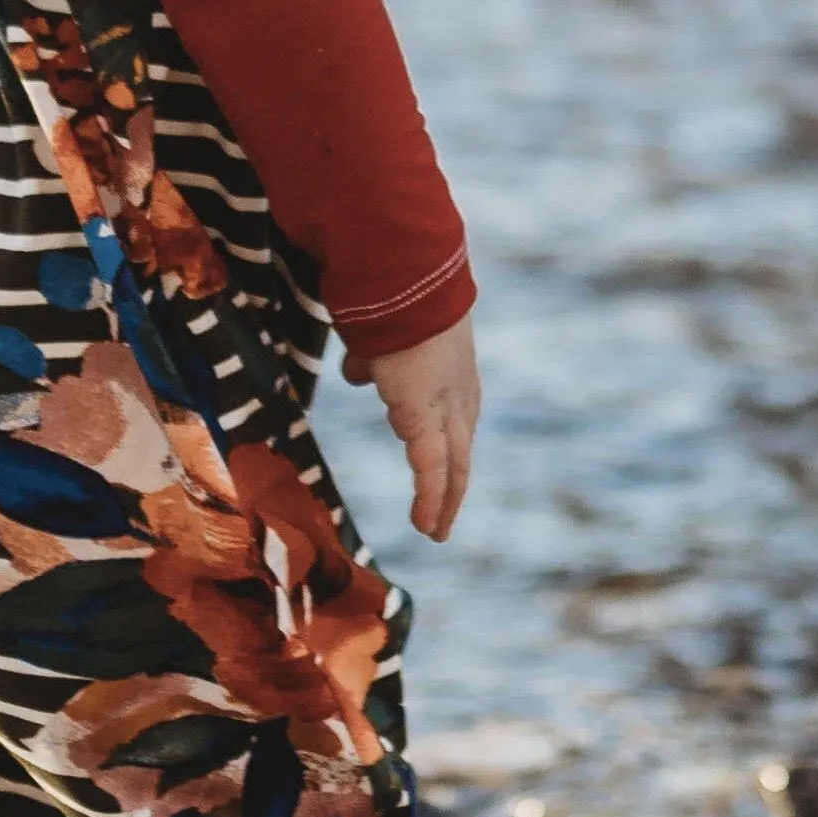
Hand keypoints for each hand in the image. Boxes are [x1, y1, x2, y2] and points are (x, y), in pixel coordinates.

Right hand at [363, 313, 478, 542]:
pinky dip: (432, 499)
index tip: (436, 482)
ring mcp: (448, 409)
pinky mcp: (428, 419)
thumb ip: (372, 362)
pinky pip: (433, 470)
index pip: (452, 428)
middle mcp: (459, 397)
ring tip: (432, 530)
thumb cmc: (389, 304)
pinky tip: (426, 526)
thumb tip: (358, 373)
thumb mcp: (381, 340)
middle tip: (439, 523)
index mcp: (451, 378)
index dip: (445, 458)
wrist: (402, 286)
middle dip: (451, 490)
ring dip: (443, 501)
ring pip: (452, 468)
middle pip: (459, 455)